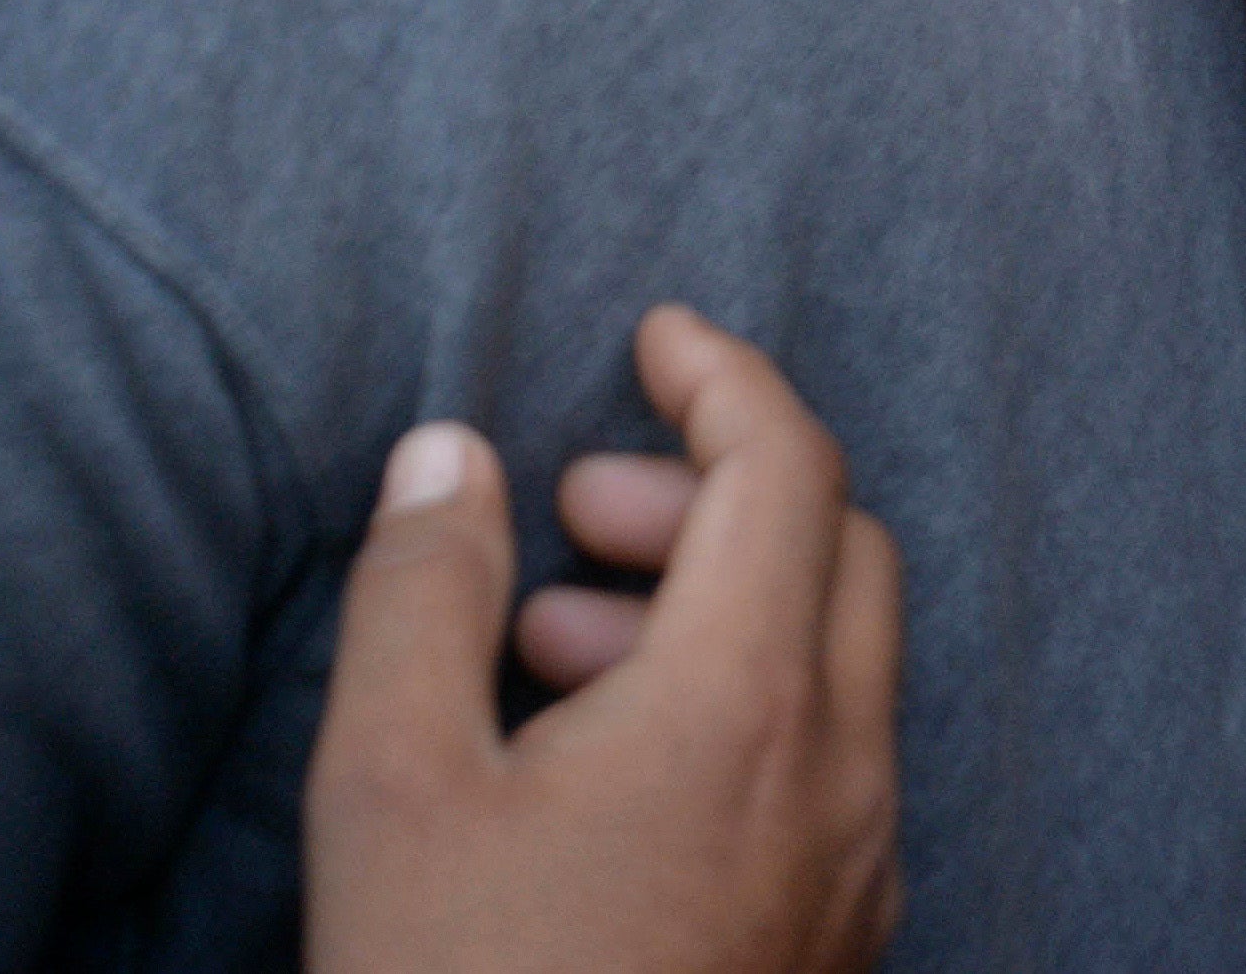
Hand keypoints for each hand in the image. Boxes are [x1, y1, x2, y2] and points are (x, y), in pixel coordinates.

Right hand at [307, 308, 902, 973]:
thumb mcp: (390, 789)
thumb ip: (423, 594)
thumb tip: (448, 454)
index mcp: (752, 708)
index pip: (790, 468)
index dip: (723, 374)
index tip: (652, 333)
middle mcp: (841, 780)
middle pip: (837, 554)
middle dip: (710, 496)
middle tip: (571, 513)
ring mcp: (855, 878)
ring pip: (835, 670)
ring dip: (716, 611)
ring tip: (552, 649)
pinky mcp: (833, 951)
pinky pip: (824, 773)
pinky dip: (741, 712)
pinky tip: (605, 767)